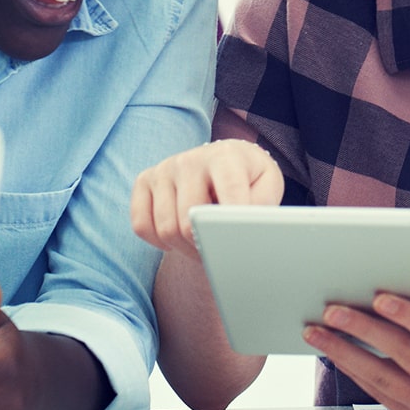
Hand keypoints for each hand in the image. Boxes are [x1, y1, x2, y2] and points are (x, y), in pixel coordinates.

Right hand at [130, 140, 284, 258]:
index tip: (237, 247)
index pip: (228, 197)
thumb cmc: (250, 177)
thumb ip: (260, 207)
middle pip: (190, 223)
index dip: (232, 228)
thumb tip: (242, 233)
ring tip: (203, 245)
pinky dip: (159, 242)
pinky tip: (179, 238)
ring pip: (165, 229)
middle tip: (219, 252)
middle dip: (206, 247)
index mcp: (225, 157)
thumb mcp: (267, 185)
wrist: (229, 160)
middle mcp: (190, 159)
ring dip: (184, 248)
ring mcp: (164, 169)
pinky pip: (141, 225)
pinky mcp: (145, 180)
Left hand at [303, 295, 409, 409]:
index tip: (377, 296)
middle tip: (330, 310)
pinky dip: (358, 371)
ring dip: (346, 354)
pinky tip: (338, 352)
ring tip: (319, 333)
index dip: (406, 314)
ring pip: (383, 379)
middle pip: (401, 356)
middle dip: (361, 331)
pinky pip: (383, 394)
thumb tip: (387, 290)